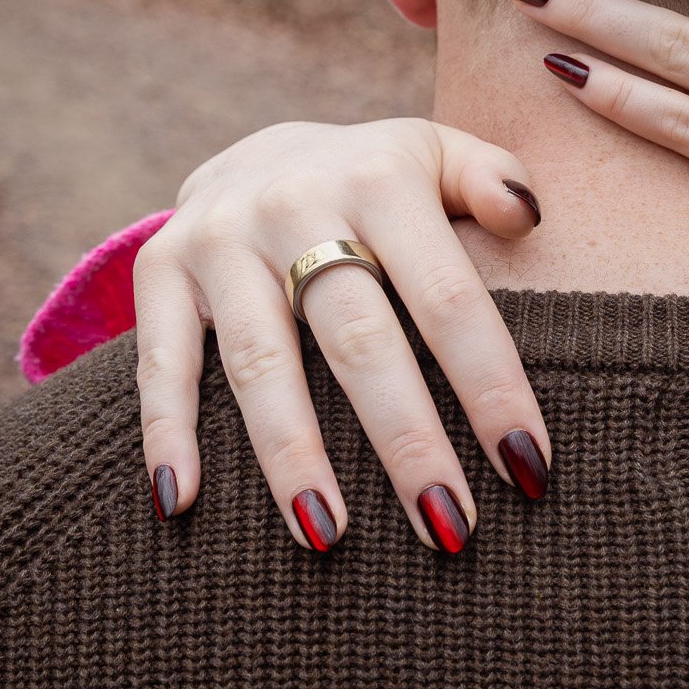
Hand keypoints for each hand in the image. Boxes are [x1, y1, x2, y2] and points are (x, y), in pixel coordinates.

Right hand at [133, 120, 551, 549]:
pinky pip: (162, 363)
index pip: (447, 296)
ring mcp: (221, 238)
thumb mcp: (438, 156)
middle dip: (407, 439)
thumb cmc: (379, 183)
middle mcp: (295, 203)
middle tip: (449, 524)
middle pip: (359, 339)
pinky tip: (182, 503)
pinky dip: (168, 433)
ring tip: (329, 538)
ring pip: (262, 363)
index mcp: (379, 179)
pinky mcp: (159, 269)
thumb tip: (527, 215)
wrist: (256, 150)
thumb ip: (493, 179)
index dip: (490, 383)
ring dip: (293, 456)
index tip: (529, 465)